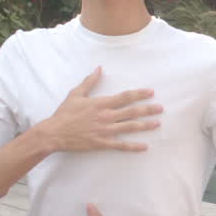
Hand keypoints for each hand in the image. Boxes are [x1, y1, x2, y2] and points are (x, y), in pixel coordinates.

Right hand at [37, 67, 161, 152]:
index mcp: (101, 104)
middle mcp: (106, 116)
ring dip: (145, 125)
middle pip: (132, 112)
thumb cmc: (64, 113)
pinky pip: (121, 145)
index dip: (139, 94)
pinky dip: (134, 146)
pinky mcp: (102, 143)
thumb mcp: (76, 94)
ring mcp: (105, 131)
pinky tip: (145, 146)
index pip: (125, 97)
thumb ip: (89, 81)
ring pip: (130, 127)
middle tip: (161, 108)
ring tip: (158, 123)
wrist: (54, 133)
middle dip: (148, 109)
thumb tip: (98, 68)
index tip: (151, 92)